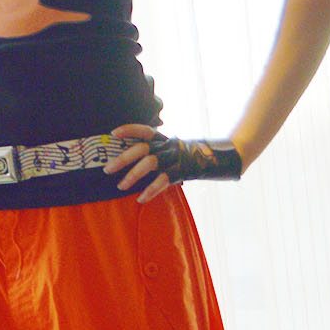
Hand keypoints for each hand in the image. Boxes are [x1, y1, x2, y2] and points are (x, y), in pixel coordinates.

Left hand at [106, 124, 243, 202]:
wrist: (222, 159)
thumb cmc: (193, 157)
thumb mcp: (175, 150)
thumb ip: (159, 153)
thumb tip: (135, 161)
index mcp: (165, 140)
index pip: (145, 131)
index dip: (129, 130)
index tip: (113, 133)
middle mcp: (168, 146)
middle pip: (141, 148)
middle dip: (122, 158)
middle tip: (107, 169)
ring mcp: (175, 158)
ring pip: (149, 163)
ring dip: (132, 175)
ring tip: (121, 186)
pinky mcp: (182, 171)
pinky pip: (163, 180)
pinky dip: (150, 190)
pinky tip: (141, 199)